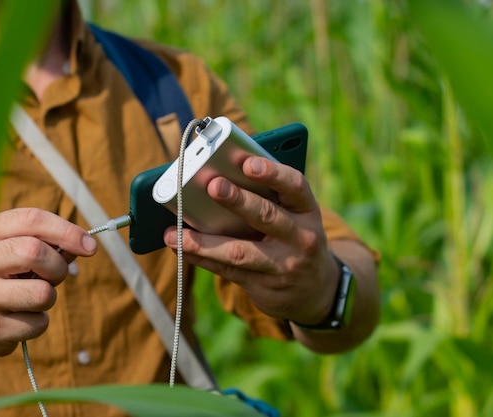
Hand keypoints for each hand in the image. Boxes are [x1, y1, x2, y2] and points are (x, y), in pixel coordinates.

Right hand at [0, 208, 96, 367]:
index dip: (67, 230)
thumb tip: (82, 244)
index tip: (90, 245)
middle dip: (57, 268)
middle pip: (35, 251)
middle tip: (54, 277)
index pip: (31, 219)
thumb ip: (42, 245)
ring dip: (47, 299)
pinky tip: (14, 321)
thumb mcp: (6, 254)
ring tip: (27, 301)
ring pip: (43, 293)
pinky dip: (36, 323)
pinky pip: (37, 323)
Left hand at [163, 156, 339, 325]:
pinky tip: (180, 246)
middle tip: (213, 185)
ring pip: (239, 252)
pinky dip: (200, 257)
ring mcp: (282, 265)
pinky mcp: (263, 286)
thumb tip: (219, 176)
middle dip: (238, 200)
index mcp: (307, 211)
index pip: (295, 186)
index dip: (273, 173)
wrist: (316, 291)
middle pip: (266, 216)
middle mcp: (300, 238)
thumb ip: (270, 197)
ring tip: (176, 233)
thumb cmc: (294, 239)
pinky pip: (226, 270)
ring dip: (204, 242)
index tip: (248, 162)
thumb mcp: (296, 217)